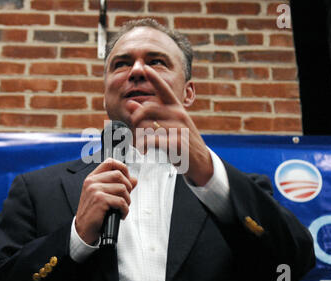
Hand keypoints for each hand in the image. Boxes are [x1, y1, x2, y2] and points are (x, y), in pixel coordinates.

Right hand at [75, 158, 137, 244]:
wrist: (83, 230)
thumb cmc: (93, 213)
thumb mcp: (104, 196)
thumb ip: (119, 186)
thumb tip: (134, 180)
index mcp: (92, 178)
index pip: (110, 162)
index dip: (122, 168)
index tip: (127, 179)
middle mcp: (92, 182)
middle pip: (119, 174)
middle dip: (128, 187)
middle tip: (126, 198)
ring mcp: (95, 190)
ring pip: (122, 188)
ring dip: (127, 200)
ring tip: (122, 208)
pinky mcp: (100, 200)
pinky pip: (121, 201)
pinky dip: (125, 210)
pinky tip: (121, 214)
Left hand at [127, 65, 213, 185]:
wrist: (200, 163)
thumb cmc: (182, 144)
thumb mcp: (167, 128)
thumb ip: (149, 117)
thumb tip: (130, 103)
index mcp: (177, 109)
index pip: (164, 90)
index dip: (155, 78)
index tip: (145, 68)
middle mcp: (178, 115)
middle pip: (147, 108)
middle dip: (135, 120)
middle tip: (133, 133)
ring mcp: (179, 128)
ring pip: (147, 125)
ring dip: (138, 137)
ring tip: (140, 146)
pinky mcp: (177, 142)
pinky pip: (151, 139)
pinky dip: (143, 146)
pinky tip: (144, 151)